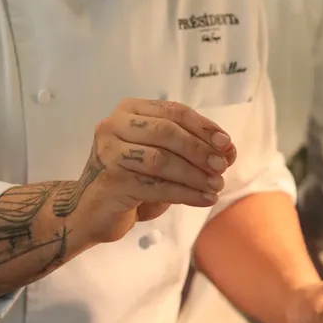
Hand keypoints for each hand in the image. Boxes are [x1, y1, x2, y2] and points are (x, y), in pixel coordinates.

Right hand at [69, 99, 236, 244]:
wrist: (92, 211)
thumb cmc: (133, 180)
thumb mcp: (166, 160)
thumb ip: (195, 151)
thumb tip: (230, 151)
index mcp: (129, 110)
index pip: (173, 111)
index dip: (203, 126)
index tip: (227, 144)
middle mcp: (114, 125)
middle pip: (167, 131)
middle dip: (199, 149)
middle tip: (222, 167)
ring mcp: (108, 152)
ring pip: (161, 160)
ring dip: (195, 174)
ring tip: (216, 186)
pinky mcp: (110, 180)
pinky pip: (155, 186)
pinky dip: (185, 193)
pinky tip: (203, 199)